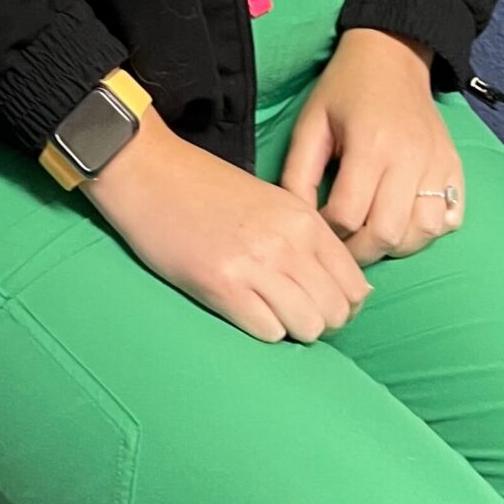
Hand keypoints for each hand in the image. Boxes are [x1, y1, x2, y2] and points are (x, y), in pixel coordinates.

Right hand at [82, 104, 373, 342]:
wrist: (148, 170)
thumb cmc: (205, 189)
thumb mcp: (271, 203)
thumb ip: (309, 240)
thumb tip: (353, 291)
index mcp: (303, 219)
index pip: (355, 286)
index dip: (341, 305)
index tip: (317, 303)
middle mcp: (288, 242)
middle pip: (336, 312)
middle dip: (318, 322)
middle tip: (290, 313)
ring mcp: (256, 264)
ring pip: (308, 327)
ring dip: (290, 329)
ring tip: (265, 312)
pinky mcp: (221, 285)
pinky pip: (268, 332)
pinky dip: (259, 330)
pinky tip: (240, 310)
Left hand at [278, 28, 465, 267]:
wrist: (392, 56)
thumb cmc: (345, 89)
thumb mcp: (311, 123)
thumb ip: (298, 173)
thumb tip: (298, 220)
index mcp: (370, 144)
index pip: (348, 215)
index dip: (327, 231)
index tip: (318, 225)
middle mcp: (410, 158)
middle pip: (387, 234)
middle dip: (360, 250)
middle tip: (344, 244)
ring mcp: (438, 164)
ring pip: (423, 233)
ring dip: (395, 244)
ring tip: (373, 233)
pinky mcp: (455, 167)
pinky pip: (450, 219)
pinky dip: (427, 231)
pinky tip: (404, 220)